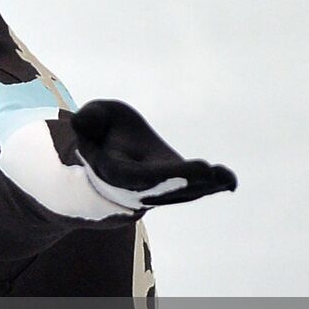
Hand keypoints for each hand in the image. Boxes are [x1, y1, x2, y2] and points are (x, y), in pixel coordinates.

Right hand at [71, 99, 237, 206]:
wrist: (112, 151)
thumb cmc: (103, 130)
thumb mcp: (94, 117)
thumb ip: (88, 119)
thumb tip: (79, 121)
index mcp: (115, 171)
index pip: (136, 176)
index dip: (157, 175)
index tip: (172, 167)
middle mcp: (138, 186)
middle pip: (164, 188)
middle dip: (185, 181)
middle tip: (207, 170)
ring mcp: (160, 189)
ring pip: (183, 192)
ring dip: (204, 186)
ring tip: (224, 177)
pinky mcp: (177, 184)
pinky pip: (195, 189)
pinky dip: (212, 186)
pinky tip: (229, 181)